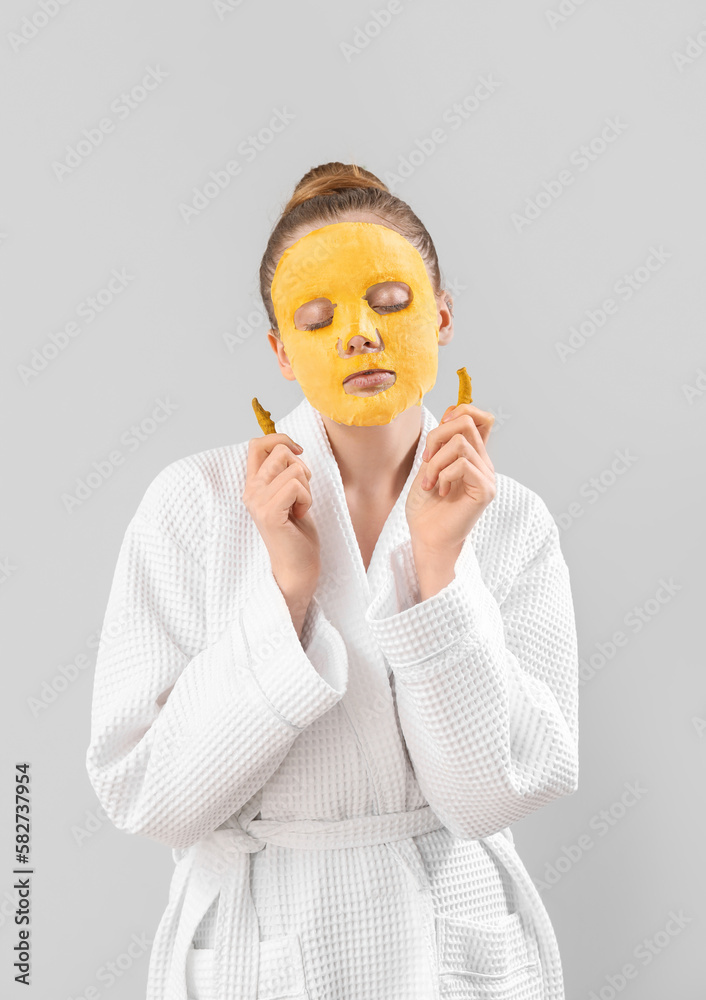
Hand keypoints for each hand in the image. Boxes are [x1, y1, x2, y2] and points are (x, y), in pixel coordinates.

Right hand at [242, 433, 320, 605]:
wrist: (297, 567)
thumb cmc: (297, 532)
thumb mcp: (288, 494)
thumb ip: (283, 472)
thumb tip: (289, 446)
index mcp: (253, 484)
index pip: (257, 444)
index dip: (280, 439)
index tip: (298, 452)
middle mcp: (250, 491)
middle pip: (280, 452)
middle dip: (301, 469)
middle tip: (300, 495)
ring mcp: (258, 502)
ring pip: (294, 469)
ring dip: (307, 489)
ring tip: (299, 508)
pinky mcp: (270, 513)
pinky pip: (297, 487)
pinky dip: (307, 499)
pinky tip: (300, 515)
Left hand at [405, 403, 495, 559]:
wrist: (426, 537)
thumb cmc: (425, 507)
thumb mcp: (429, 465)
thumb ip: (442, 442)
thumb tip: (450, 413)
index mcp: (472, 455)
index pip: (480, 417)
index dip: (459, 412)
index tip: (438, 432)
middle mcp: (484, 462)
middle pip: (467, 422)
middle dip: (437, 436)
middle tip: (426, 461)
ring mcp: (487, 475)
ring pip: (461, 442)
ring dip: (436, 461)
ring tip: (429, 482)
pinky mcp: (485, 489)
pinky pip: (463, 464)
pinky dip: (443, 475)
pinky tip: (439, 491)